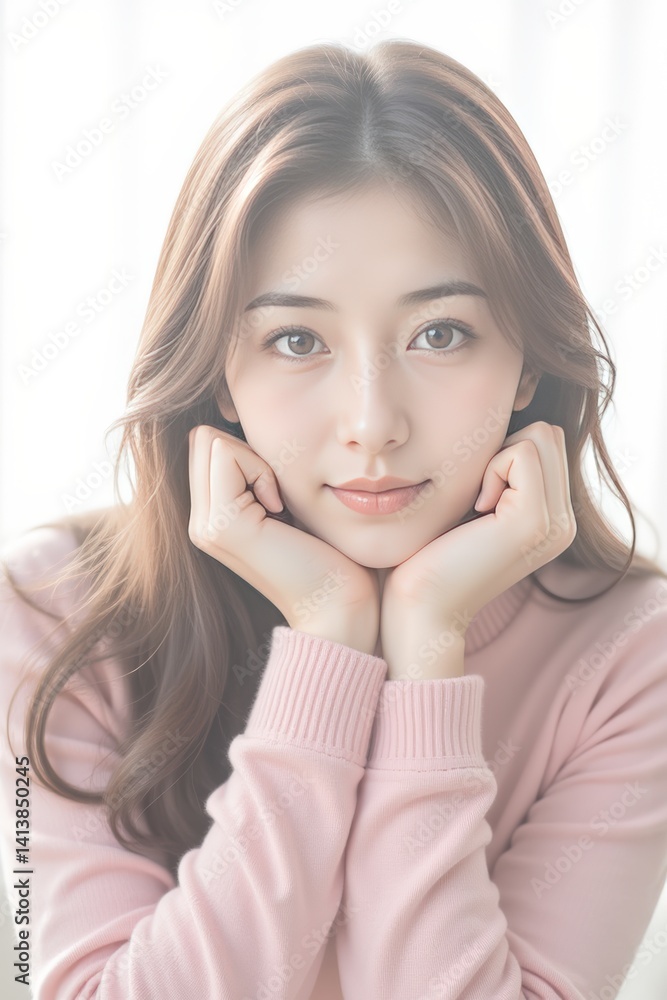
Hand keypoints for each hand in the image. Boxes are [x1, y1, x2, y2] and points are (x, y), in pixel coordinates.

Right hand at [187, 424, 379, 652]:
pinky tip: (280, 510)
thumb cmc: (329, 553)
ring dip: (255, 460)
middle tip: (278, 494)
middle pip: (203, 437)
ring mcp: (205, 525)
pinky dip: (261, 470)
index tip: (279, 491)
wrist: (338, 606)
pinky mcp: (221, 524)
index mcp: (211, 516)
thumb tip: (249, 422)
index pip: (206, 443)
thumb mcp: (287, 503)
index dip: (246, 450)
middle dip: (246, 450)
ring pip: (211, 440)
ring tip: (278, 504)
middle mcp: (199, 521)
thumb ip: (260, 474)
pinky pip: (228, 455)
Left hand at [380, 421, 576, 678]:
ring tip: (477, 505)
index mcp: (552, 517)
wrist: (421, 607)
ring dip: (497, 459)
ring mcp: (556, 523)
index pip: (546, 441)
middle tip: (477, 496)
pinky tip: (476, 511)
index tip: (476, 494)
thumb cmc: (429, 553)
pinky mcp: (536, 522)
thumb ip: (496, 472)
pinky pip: (522, 454)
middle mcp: (565, 522)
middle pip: (549, 433)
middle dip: (504, 449)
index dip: (503, 450)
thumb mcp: (471, 504)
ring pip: (541, 436)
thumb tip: (498, 419)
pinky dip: (491, 469)